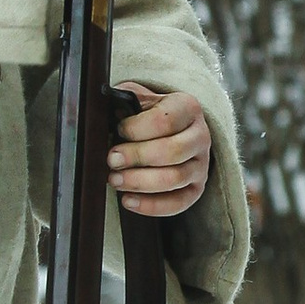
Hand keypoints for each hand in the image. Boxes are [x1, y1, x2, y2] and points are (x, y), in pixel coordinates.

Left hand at [110, 82, 212, 222]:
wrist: (172, 129)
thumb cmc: (150, 115)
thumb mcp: (139, 98)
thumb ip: (125, 99)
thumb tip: (103, 106)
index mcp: (188, 108)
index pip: (165, 120)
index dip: (137, 128)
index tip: (119, 130)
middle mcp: (200, 136)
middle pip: (171, 151)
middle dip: (136, 157)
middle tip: (112, 159)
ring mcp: (201, 165)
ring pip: (174, 178)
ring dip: (139, 182)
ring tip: (115, 180)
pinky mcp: (196, 189)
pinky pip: (178, 203)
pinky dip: (151, 205)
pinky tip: (128, 200)